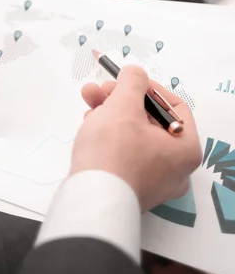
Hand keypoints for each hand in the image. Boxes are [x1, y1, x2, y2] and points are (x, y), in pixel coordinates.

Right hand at [72, 66, 201, 211]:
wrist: (90, 199)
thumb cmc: (114, 150)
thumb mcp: (123, 106)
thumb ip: (132, 82)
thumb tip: (135, 73)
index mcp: (185, 149)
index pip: (174, 106)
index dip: (149, 88)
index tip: (127, 80)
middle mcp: (175, 168)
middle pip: (149, 120)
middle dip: (121, 99)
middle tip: (100, 89)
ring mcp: (152, 181)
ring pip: (133, 135)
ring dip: (110, 113)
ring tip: (88, 101)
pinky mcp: (130, 186)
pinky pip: (124, 152)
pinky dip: (108, 135)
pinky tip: (89, 124)